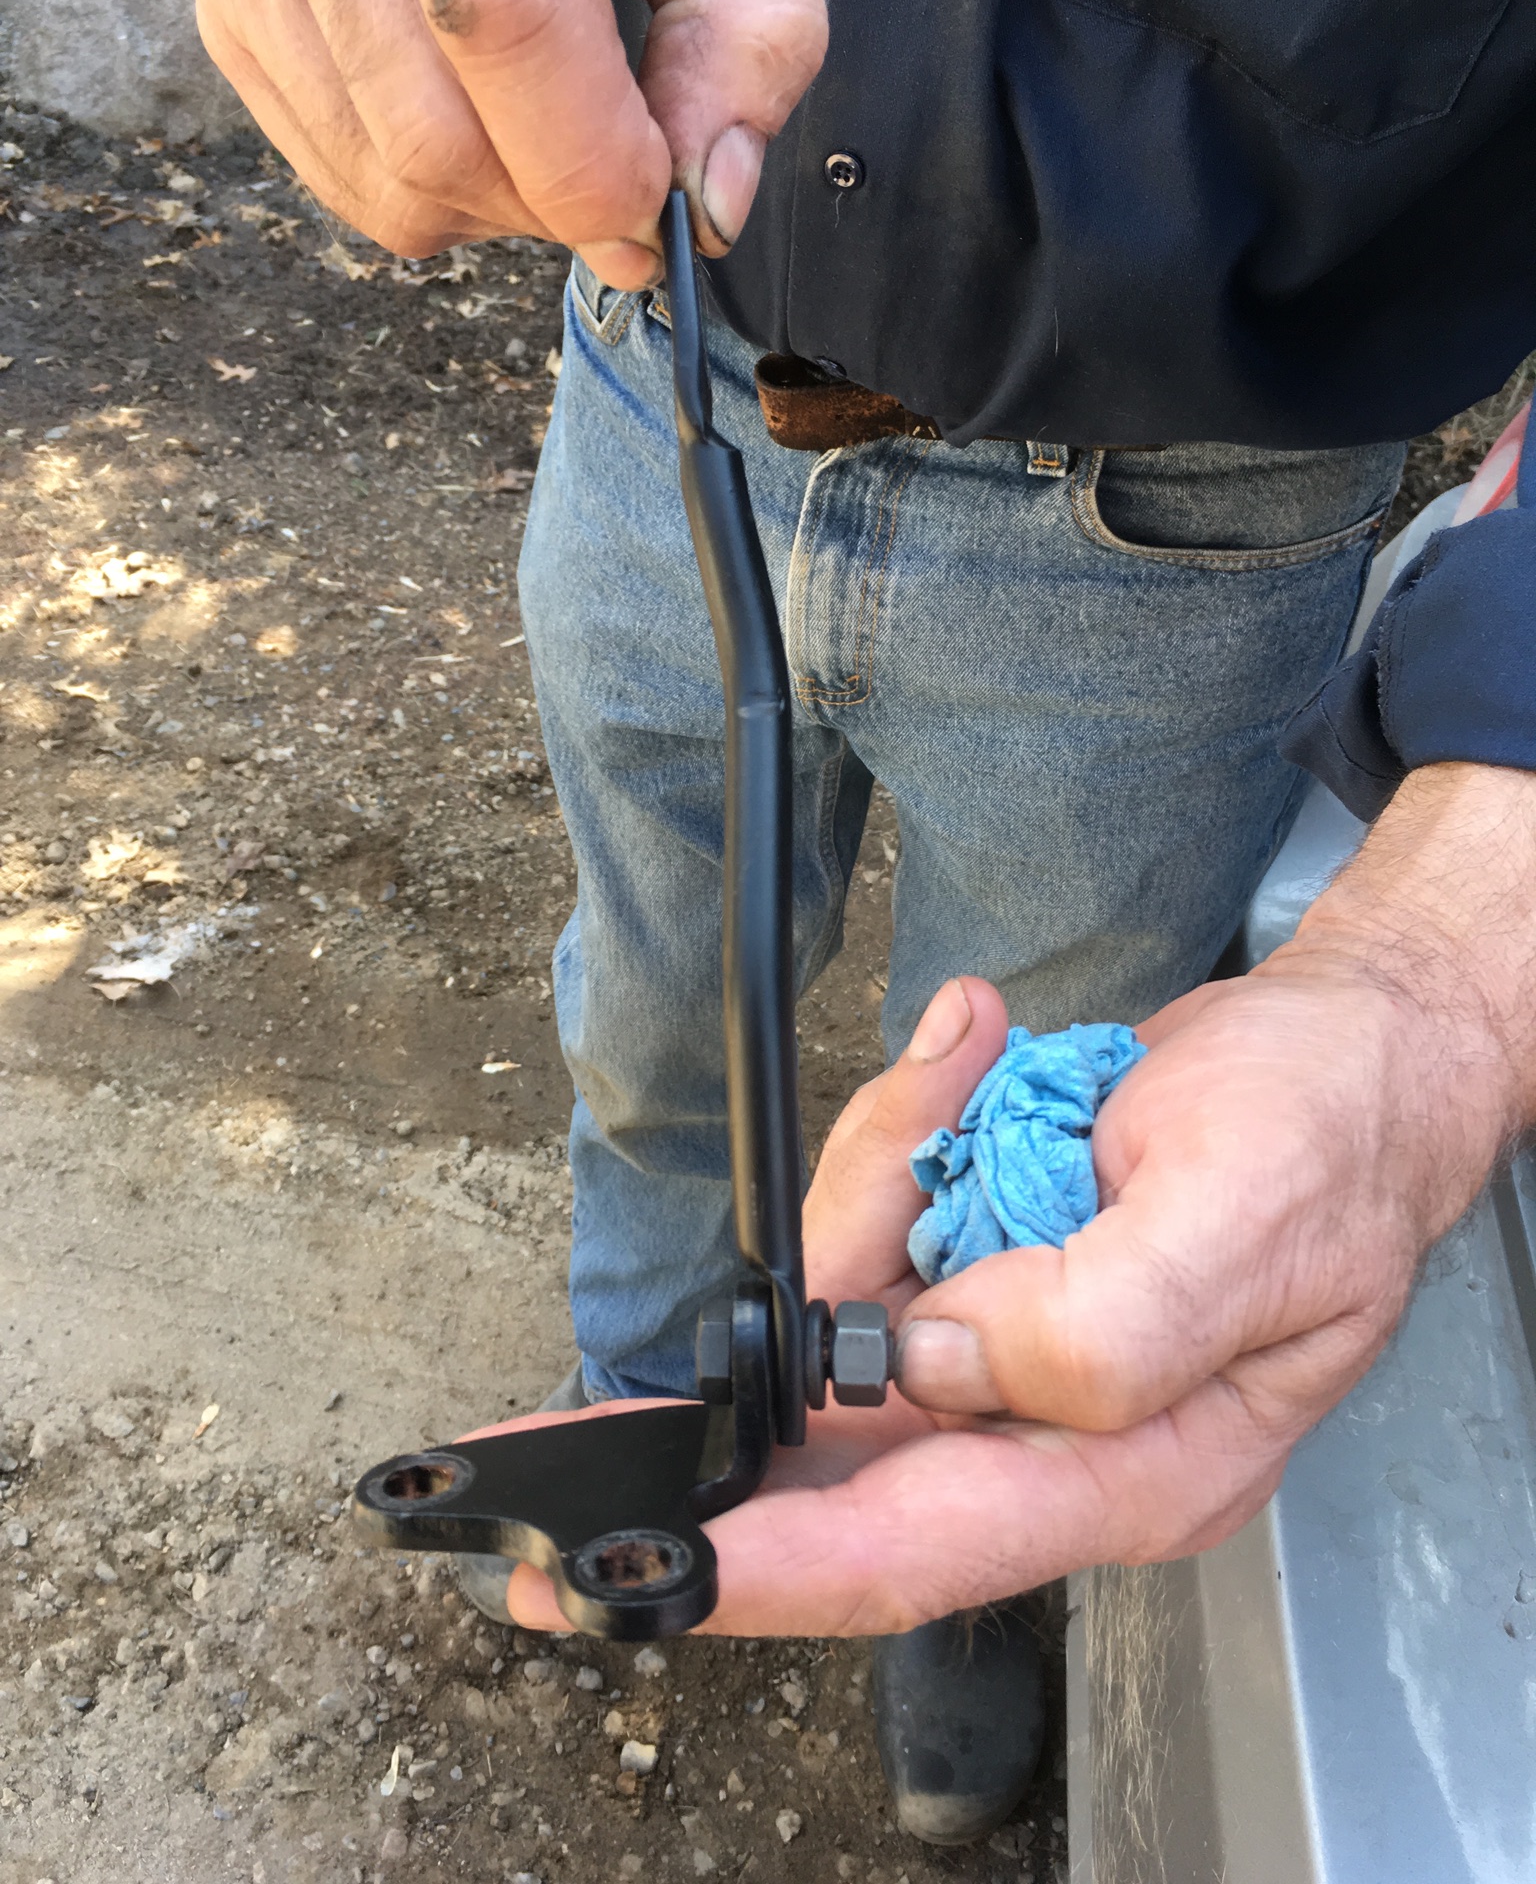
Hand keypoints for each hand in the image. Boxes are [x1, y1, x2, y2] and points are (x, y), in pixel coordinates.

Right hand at [187, 0, 824, 278]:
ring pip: (382, 176)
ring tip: (554, 125)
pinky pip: (338, 173)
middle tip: (621, 171)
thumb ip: (745, 28)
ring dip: (500, 209)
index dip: (587, 152)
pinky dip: (437, 192)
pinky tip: (483, 112)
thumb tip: (705, 205)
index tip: (658, 207)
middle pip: (428, 126)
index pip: (495, 4)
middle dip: (552, 202)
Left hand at [502, 764, 1535, 1634]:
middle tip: (622, 1383)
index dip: (771, 1568)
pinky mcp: (984, 1283)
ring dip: (876, 1182)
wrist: (1351, 1056)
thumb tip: (935, 1362)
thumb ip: (1103, 1325)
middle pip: (840, 1438)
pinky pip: (878, 1231)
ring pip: (845, 1313)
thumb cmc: (1333, 1135)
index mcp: (1132, 1469)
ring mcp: (1011, 1360)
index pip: (918, 1550)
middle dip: (741, 1397)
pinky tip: (977, 1062)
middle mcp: (1054, 1440)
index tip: (653, 1567)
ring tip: (979, 1068)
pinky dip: (901, 1141)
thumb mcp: (1249, 1219)